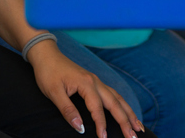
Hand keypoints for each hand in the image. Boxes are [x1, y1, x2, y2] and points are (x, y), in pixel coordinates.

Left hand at [26, 40, 143, 137]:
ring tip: (138, 127)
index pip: (97, 108)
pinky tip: (126, 112)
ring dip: (129, 113)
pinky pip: (113, 95)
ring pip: (118, 98)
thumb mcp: (53, 93)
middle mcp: (96, 82)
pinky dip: (122, 105)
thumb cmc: (48, 73)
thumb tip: (80, 128)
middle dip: (126, 120)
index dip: (101, 124)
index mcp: (86, 83)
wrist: (47, 55)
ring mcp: (97, 81)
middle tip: (133, 137)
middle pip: (115, 103)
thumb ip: (67, 110)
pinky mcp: (95, 83)